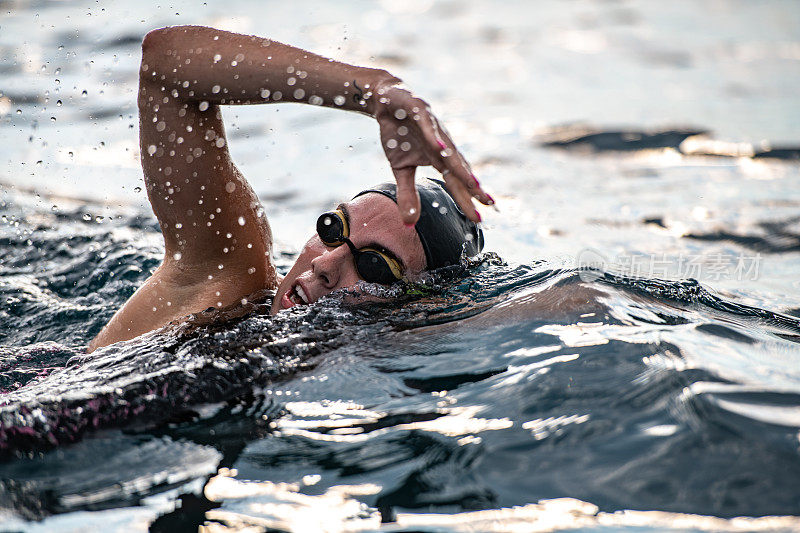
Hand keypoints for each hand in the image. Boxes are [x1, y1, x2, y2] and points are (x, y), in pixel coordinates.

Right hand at [373, 83, 492, 224]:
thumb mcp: (401, 169)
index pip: (456, 183)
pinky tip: (439, 147)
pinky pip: (428, 125)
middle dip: (473, 186)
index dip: (468, 199)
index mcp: (439, 159)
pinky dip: (433, 136)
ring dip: (460, 165)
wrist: (387, 100)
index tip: (479, 218)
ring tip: (473, 182)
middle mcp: (441, 145)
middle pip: (459, 168)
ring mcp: (433, 127)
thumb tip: (409, 223)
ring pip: (448, 148)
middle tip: (488, 203)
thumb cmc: (400, 136)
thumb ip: (407, 194)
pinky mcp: (419, 110)